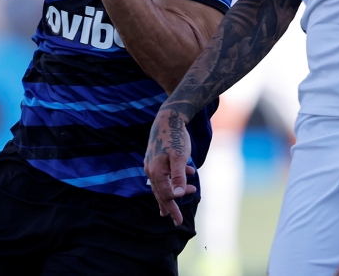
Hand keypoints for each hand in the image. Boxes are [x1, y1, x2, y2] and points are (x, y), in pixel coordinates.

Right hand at [144, 107, 196, 224]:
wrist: (168, 118)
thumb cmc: (176, 137)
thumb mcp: (180, 157)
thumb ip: (178, 177)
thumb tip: (178, 196)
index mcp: (156, 171)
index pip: (165, 194)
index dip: (175, 203)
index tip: (187, 205)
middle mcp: (151, 170)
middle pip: (159, 193)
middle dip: (169, 207)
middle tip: (176, 221)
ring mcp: (151, 164)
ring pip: (159, 186)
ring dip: (167, 196)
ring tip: (169, 208)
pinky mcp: (154, 159)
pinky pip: (161, 176)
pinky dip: (170, 182)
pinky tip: (183, 179)